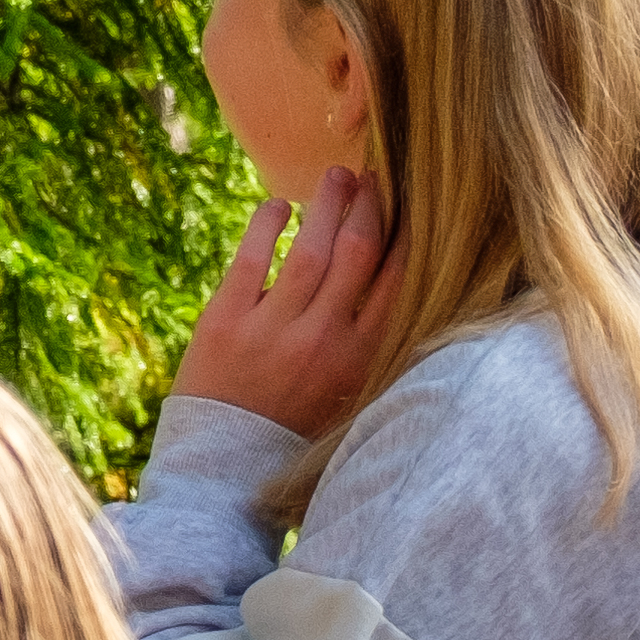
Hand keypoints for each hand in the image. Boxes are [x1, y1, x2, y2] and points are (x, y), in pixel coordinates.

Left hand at [170, 167, 400, 438]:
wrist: (225, 464)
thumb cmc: (294, 432)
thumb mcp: (350, 397)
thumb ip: (373, 351)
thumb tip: (402, 298)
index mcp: (361, 358)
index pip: (398, 284)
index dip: (408, 238)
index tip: (415, 206)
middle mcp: (323, 337)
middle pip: (357, 254)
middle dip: (369, 208)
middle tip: (374, 176)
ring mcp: (273, 326)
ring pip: (309, 248)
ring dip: (326, 205)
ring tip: (337, 175)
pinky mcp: (225, 318)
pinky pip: (250, 258)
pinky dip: (265, 225)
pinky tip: (278, 204)